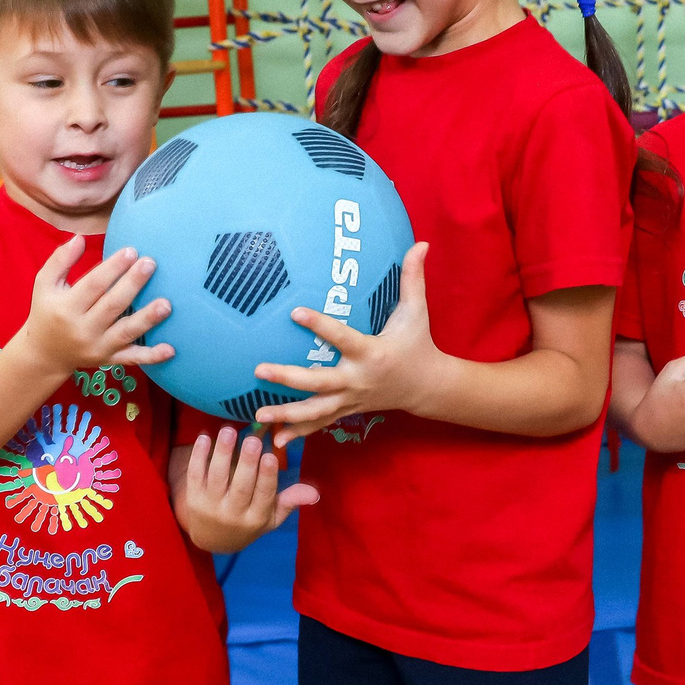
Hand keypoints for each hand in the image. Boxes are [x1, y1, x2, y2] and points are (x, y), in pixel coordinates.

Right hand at [12, 235, 172, 377]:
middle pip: (112, 305)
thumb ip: (60, 260)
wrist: (45, 354)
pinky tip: (171, 349)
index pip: (93, 285)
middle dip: (132, 285)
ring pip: (126, 332)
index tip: (131, 251)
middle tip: (151, 264)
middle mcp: (83, 329)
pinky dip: (152, 356)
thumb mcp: (44, 284)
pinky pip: (132, 358)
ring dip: (148, 319)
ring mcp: (98, 347)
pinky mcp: (110, 360)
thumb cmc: (47, 311)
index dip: (112, 268)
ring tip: (167, 305)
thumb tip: (79, 238)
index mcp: (66, 308)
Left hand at [176, 427, 319, 552]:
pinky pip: (195, 475)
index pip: (263, 496)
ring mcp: (210, 506)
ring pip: (217, 478)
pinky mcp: (193, 498)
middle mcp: (232, 514)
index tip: (271, 456)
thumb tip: (314, 492)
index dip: (267, 477)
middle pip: (240, 486)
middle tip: (252, 439)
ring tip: (228, 431)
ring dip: (222, 453)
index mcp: (255, 518)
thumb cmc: (249, 523)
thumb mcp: (272, 518)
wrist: (213, 540)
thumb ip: (290, 501)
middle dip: (246, 462)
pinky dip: (198, 456)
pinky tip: (205, 437)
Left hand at [250, 243, 438, 448]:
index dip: (320, 325)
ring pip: (315, 411)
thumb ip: (412, 278)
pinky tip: (274, 441)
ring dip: (286, 414)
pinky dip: (298, 432)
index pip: (342, 338)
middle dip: (288, 378)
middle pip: (319, 382)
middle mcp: (357, 380)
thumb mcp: (417, 312)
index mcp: (371, 353)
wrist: (426, 386)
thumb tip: (421, 243)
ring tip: (258, 414)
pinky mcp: (346, 410)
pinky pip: (320, 424)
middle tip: (259, 369)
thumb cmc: (418, 344)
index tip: (295, 312)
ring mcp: (350, 400)